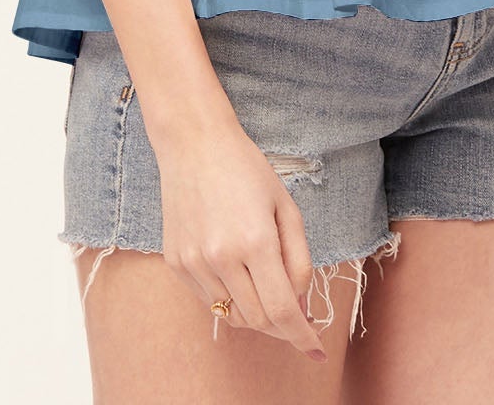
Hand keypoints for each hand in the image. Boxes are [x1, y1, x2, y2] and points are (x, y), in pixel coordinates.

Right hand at [153, 118, 330, 363]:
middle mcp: (221, 258)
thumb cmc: (247, 169)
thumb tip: (299, 305)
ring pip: (231, 315)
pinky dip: (229, 297)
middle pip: (258, 320)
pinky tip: (235, 268)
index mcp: (255, 241)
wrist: (194, 144)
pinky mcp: (176, 263)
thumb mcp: (286, 207)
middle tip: (295, 312)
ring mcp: (194, 263)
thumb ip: (298, 260)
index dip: (302, 336)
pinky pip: (209, 300)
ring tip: (263, 280)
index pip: (282, 311)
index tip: (316, 350)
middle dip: (282, 326)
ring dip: (255, 311)